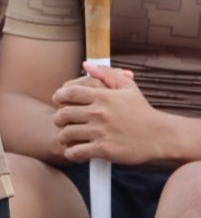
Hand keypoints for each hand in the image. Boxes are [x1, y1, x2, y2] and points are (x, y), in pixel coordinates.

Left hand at [52, 62, 169, 163]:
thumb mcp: (127, 86)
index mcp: (102, 96)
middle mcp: (99, 113)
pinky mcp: (105, 149)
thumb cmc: (142, 110)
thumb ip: (105, 73)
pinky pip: (79, 151)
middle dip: (58, 118)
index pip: (69, 93)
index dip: (59, 96)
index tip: (57, 100)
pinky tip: (72, 152)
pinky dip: (71, 152)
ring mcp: (101, 132)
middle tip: (59, 120)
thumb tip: (85, 65)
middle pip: (65, 113)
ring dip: (62, 136)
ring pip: (68, 133)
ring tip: (63, 137)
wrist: (160, 136)